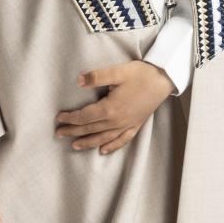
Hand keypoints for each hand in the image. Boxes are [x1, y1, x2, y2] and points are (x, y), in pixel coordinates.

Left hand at [55, 61, 174, 153]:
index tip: (58, 118)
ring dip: (88, 143)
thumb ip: (97, 77)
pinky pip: (121, 140)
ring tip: (74, 146)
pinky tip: (103, 151)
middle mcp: (117, 121)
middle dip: (73, 132)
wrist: (164, 80)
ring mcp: (127, 125)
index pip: (84, 117)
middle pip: (90, 129)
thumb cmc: (141, 74)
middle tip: (58, 134)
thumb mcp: (118, 71)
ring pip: (103, 138)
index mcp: (110, 108)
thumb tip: (78, 81)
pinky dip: (111, 147)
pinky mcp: (136, 125)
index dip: (70, 118)